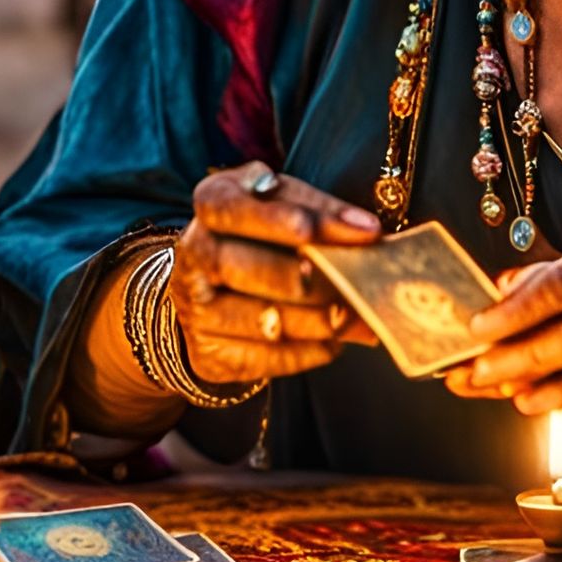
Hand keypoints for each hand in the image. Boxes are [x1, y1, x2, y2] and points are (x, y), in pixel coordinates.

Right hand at [170, 161, 380, 387]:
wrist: (217, 285)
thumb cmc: (265, 233)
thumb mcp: (286, 203)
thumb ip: (322, 210)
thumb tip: (368, 232)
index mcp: (211, 204)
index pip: (231, 209)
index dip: (271, 220)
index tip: (311, 229)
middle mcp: (193, 254)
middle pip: (242, 268)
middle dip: (303, 279)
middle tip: (351, 283)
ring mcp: (195, 308)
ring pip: (258, 319)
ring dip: (316, 321)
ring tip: (356, 315)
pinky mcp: (208, 353)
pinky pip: (263, 358)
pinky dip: (307, 351)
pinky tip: (334, 340)